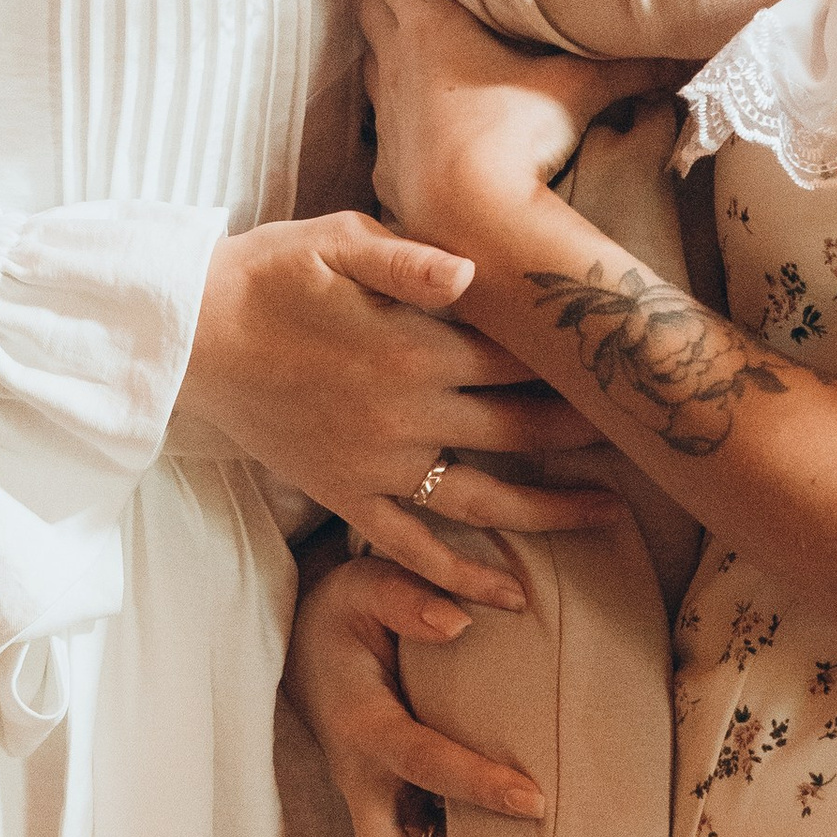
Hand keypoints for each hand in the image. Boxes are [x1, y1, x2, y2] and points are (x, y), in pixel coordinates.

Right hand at [178, 206, 621, 596]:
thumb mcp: (335, 240)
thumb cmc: (266, 274)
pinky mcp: (346, 496)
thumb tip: (473, 270)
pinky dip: (464, 577)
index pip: (517, 357)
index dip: (574, 362)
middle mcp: (406, 412)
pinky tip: (512, 597)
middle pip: (519, 429)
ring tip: (613, 516)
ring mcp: (378, 463)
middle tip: (648, 437)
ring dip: (553, 510)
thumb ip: (409, 259)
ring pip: (484, 500)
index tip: (625, 368)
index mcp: (413, 344)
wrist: (188, 337)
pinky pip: (414, 549)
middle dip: (587, 434)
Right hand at [286, 550, 542, 836]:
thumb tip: (460, 622)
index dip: (476, 787)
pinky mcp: (390, 808)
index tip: (535, 802)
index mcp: (362, 725)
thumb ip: (408, 598)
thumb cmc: (345, 614)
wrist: (306, 640)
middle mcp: (364, 780)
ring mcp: (375, 803)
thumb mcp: (366, 585)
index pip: (421, 764)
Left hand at [356, 0, 678, 249]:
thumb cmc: (516, 140)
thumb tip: (688, 42)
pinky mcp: (388, 158)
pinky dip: (394, 92)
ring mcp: (386, 113)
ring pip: (372, 52)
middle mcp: (396, 61)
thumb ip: (631, 63)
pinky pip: (383, 110)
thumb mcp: (578, 89)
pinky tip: (415, 101)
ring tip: (408, 14)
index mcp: (429, 27)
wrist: (471, 226)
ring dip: (384, 31)